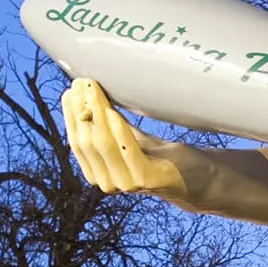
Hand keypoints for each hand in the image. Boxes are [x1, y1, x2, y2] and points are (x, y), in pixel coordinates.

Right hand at [60, 78, 184, 195]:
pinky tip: (112, 111)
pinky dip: (118, 130)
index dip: (72, 115)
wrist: (195, 177)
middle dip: (82, 109)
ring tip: (94, 90)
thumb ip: (110, 126)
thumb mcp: (130, 138)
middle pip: (87, 141)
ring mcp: (126, 183)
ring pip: (103, 144)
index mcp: (99, 173)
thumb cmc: (161, 156)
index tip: (72, 88)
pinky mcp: (146, 179)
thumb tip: (89, 97)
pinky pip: (127, 150)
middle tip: (82, 83)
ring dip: (97, 113)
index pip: (77, 142)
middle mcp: (108, 182)